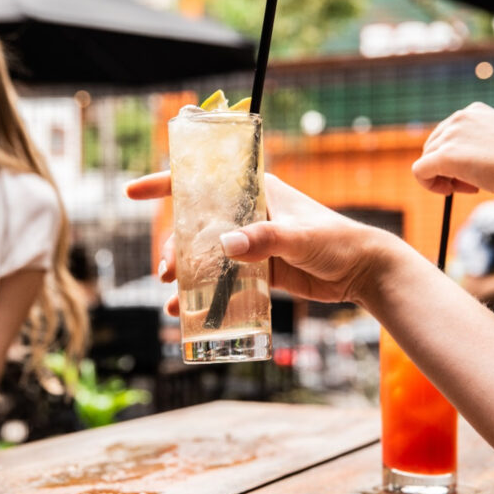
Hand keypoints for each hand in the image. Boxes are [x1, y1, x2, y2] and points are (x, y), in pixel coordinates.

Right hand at [126, 172, 385, 313]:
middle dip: (174, 248)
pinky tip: (187, 312)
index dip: (163, 184)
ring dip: (184, 275)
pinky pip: (220, 280)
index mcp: (253, 192)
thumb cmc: (337, 240)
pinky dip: (203, 294)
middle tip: (167, 273)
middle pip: (194, 227)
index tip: (132, 193)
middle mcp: (245, 215)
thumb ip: (265, 239)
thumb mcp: (300, 236)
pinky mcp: (256, 270)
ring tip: (171, 298)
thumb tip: (225, 246)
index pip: (200, 182)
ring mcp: (249, 243)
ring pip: (203, 256)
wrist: (362, 271)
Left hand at [412, 102, 493, 207]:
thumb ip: (476, 146)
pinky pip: (419, 172)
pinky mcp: (443, 156)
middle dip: (447, 168)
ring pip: (427, 161)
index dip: (455, 157)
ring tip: (471, 187)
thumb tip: (455, 164)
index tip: (474, 171)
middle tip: (469, 185)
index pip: (448, 135)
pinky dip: (429, 185)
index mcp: (474, 111)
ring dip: (444, 178)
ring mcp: (450, 135)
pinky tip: (449, 191)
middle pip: (433, 147)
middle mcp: (460, 117)